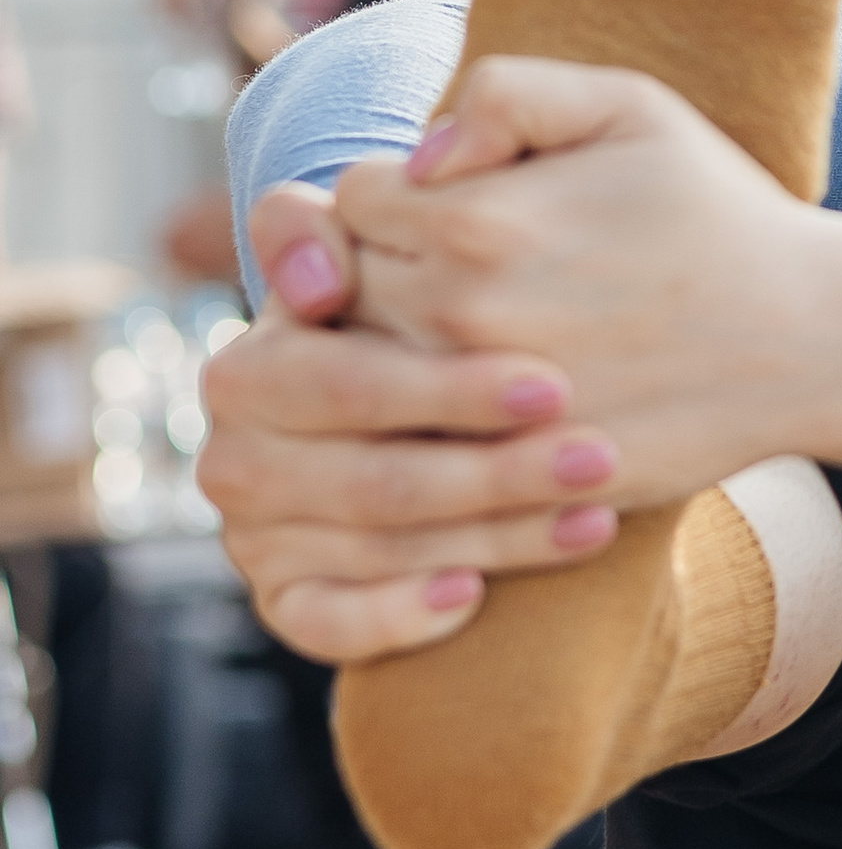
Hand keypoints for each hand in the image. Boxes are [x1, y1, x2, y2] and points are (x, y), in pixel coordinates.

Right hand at [203, 185, 625, 661]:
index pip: (348, 384)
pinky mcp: (284, 599)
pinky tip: (475, 596)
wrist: (421, 392)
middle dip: (496, 471)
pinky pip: (328, 624)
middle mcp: (235, 455)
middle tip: (599, 457)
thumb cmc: (421, 310)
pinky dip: (397, 616)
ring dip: (495, 537)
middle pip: (375, 478)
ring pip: (380, 548)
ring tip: (595, 514)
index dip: (450, 389)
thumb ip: (339, 224)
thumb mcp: (389, 249)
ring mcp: (254, 533)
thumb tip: (319, 282)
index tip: (553, 385)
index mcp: (249, 367)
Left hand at [332, 57, 841, 500]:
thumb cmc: (719, 214)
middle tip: (449, 274)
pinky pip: (421, 458)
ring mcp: (483, 411)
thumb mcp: (629, 106)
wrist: (812, 340)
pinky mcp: (515, 478)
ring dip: (395, 360)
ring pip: (366, 385)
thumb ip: (506, 93)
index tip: (444, 205)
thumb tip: (423, 153)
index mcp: (473, 222)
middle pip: (342, 297)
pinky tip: (483, 408)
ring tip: (463, 338)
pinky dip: (432, 436)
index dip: (391, 198)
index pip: (347, 204)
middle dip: (378, 278)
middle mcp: (459, 319)